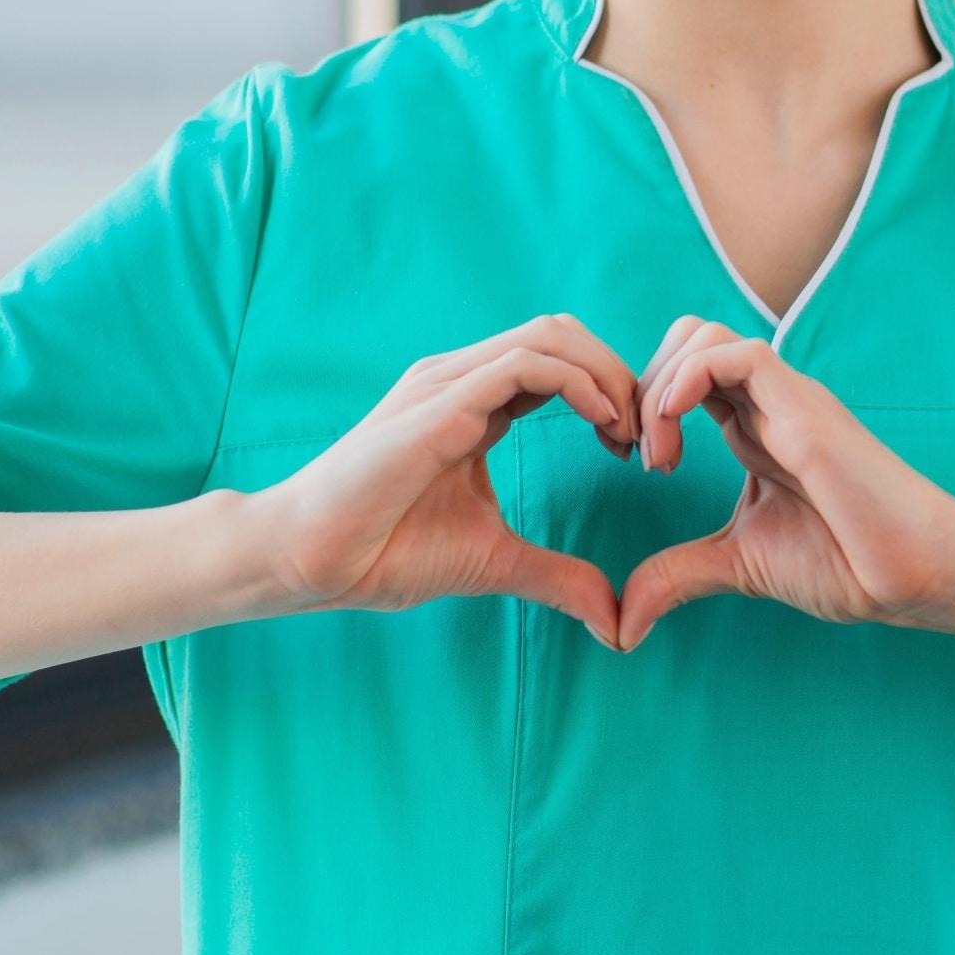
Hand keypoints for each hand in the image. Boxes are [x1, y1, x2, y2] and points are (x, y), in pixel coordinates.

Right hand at [245, 313, 640, 646]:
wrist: (307, 559)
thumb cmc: (382, 551)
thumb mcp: (492, 561)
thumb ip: (555, 576)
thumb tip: (614, 620)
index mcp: (473, 402)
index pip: (558, 362)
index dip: (610, 395)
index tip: (637, 452)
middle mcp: (461, 378)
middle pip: (563, 334)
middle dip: (619, 375)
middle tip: (647, 439)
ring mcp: (447, 383)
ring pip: (550, 335)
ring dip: (607, 376)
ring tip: (629, 435)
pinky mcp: (438, 403)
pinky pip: (524, 364)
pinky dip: (579, 384)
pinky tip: (601, 427)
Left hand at [616, 317, 954, 649]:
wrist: (912, 573)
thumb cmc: (847, 563)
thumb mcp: (739, 566)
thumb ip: (680, 576)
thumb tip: (624, 623)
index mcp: (753, 428)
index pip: (683, 374)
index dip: (643, 404)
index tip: (632, 463)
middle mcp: (766, 402)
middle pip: (685, 338)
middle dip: (640, 384)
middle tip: (635, 453)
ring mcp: (785, 398)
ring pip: (702, 334)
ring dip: (658, 384)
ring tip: (657, 454)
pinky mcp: (802, 405)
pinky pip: (733, 354)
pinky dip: (686, 381)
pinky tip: (674, 438)